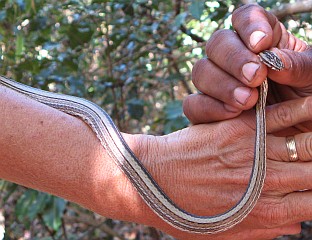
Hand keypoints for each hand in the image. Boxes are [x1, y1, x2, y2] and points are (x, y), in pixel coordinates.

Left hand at [133, 96, 311, 238]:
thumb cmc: (185, 213)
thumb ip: (264, 231)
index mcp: (266, 213)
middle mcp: (267, 184)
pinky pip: (278, 118)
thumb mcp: (226, 235)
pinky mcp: (239, 131)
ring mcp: (254, 154)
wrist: (151, 183)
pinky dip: (301, 111)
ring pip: (306, 144)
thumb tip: (294, 224)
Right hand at [183, 4, 311, 129]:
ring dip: (221, 85)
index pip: (245, 18)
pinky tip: (232, 114)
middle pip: (217, 43)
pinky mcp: (207, 109)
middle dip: (233, 60)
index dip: (249, 26)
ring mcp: (217, 84)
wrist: (298, 133)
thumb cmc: (308, 100)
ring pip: (201, 72)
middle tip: (255, 78)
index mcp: (263, 42)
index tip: (261, 44)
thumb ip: (298, 66)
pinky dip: (209, 108)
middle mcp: (235, 60)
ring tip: (247, 101)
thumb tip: (273, 60)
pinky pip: (193, 104)